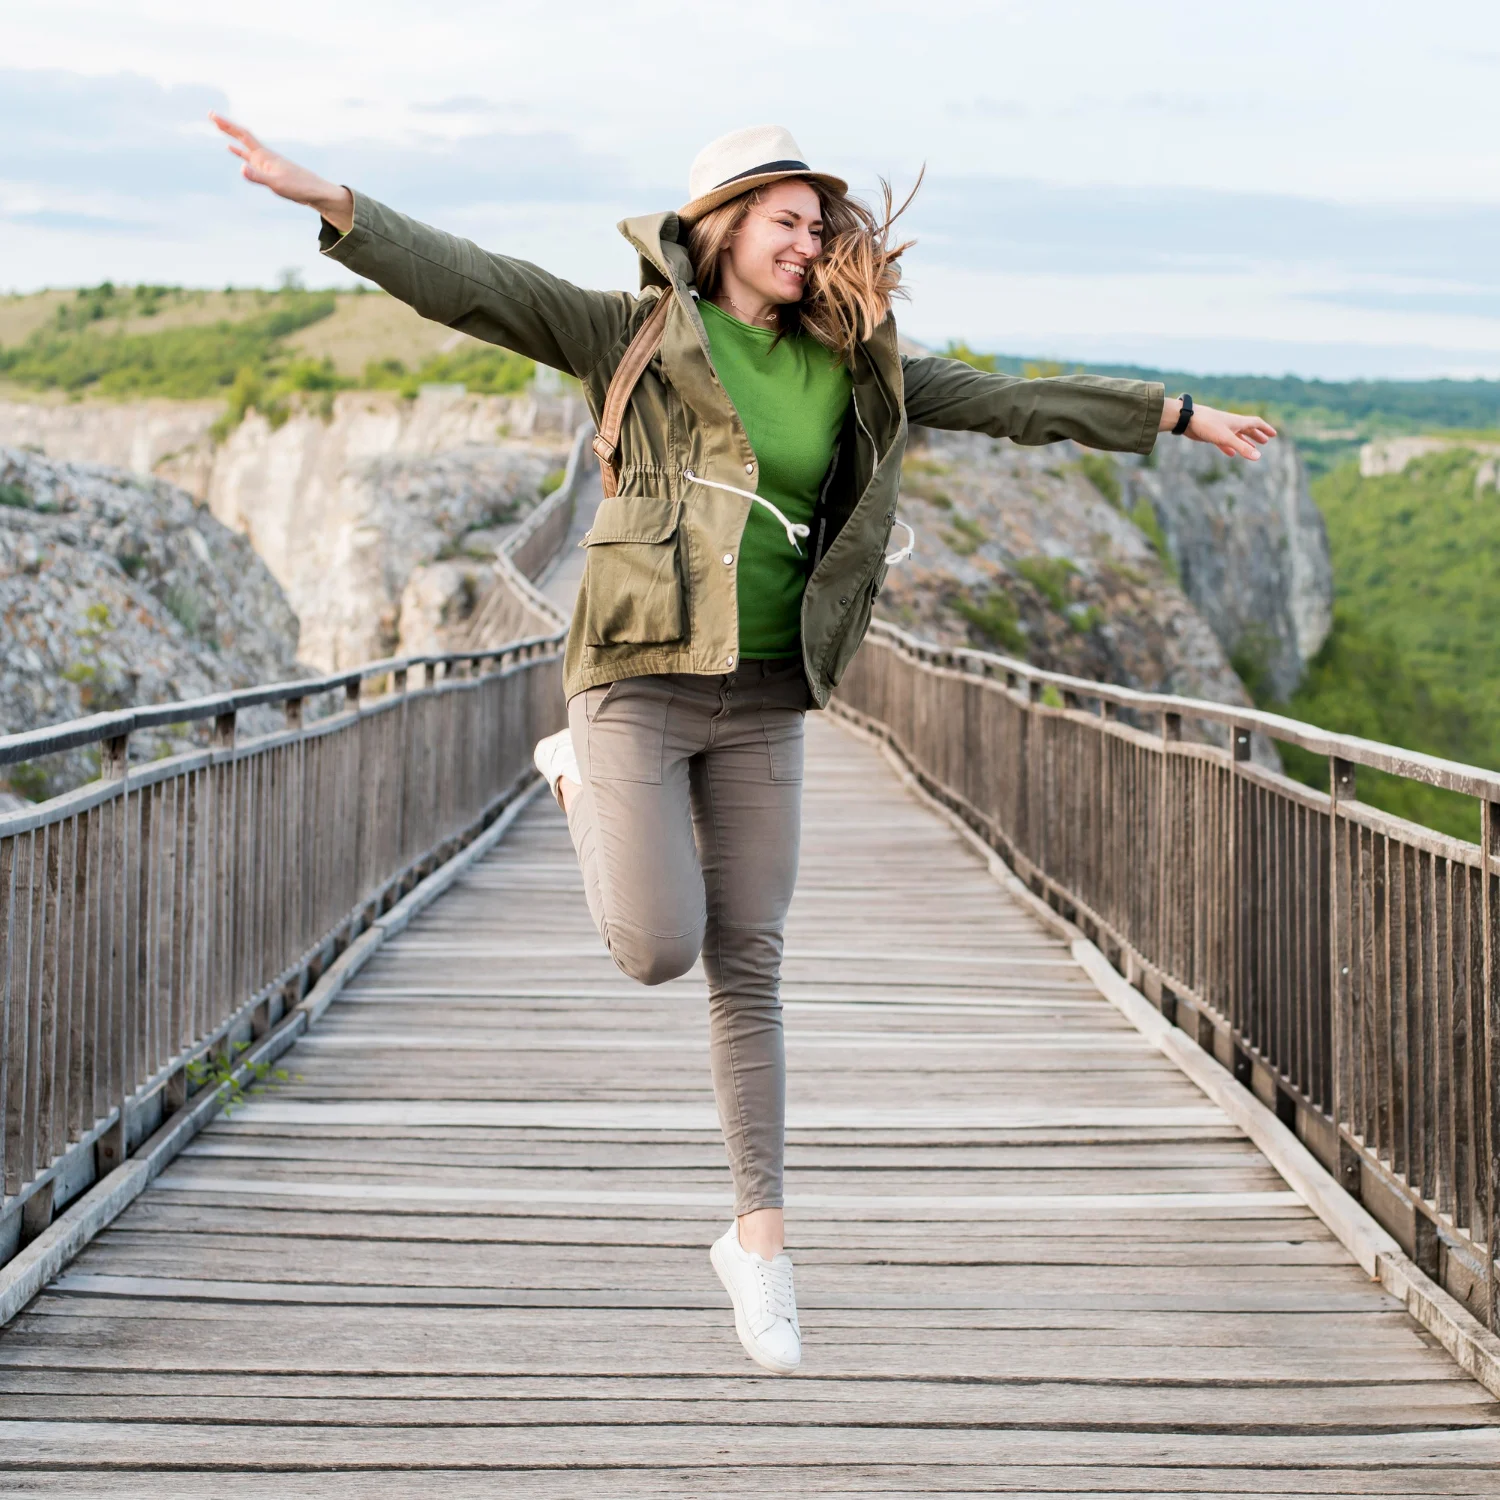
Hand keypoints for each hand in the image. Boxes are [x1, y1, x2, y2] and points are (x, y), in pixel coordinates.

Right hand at [209, 113, 353, 233]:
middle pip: (242, 137)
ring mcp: (267, 163)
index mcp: (265, 156)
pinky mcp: (270, 171)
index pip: (243, 135)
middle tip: (211, 115)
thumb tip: (241, 168)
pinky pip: (250, 159)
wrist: (316, 192)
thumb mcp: (276, 184)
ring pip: (245, 146)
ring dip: (231, 137)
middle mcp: (265, 156)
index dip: (227, 125)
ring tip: (219, 128)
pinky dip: (240, 154)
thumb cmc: (298, 188)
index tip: (213, 115)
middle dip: (227, 126)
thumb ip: (258, 177)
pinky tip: (233, 151)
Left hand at [1161, 398, 1276, 460]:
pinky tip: (1231, 454)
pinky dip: (1230, 448)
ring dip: (1245, 442)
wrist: (1188, 419)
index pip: (1256, 423)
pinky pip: (1224, 442)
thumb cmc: (1208, 425)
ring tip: (1252, 449)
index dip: (1265, 428)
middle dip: (1257, 435)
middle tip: (1265, 441)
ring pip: (1236, 436)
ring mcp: (1221, 429)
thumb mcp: (1226, 438)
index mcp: (1238, 422)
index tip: (1273, 434)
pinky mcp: (1212, 435)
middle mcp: (1231, 424)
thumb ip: (1242, 448)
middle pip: (1247, 429)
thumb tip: (1258, 457)